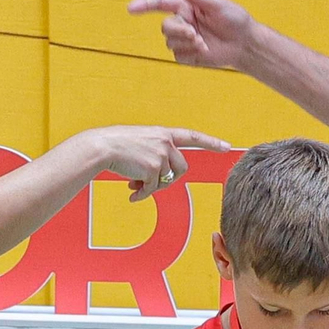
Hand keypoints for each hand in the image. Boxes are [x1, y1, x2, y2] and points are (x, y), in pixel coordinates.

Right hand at [79, 124, 230, 200]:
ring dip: (152, 187)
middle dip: (168, 179)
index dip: (210, 142)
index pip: (192, 136)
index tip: (226, 147)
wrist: (102, 147)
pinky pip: (152, 189)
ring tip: (134, 186)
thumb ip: (154, 155)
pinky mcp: (153, 168)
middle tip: (148, 184)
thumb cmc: (115, 145)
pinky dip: (142, 194)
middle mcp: (166, 142)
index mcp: (163, 133)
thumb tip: (156, 179)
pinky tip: (131, 195)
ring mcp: (161, 155)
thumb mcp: (139, 143)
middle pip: (181, 167)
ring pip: (167, 180)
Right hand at [128, 0, 257, 69]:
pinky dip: (190, 52)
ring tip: (203, 42)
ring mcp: (183, 40)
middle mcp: (183, 22)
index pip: (161, 3)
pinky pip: (177, 55)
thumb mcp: (218, 5)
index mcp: (187, 6)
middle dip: (178, 30)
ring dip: (186, 42)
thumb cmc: (235, 20)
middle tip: (194, 34)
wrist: (244, 44)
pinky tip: (204, 50)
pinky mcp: (186, 55)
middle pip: (165, 26)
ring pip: (170, 41)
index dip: (144, 4)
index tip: (131, 8)